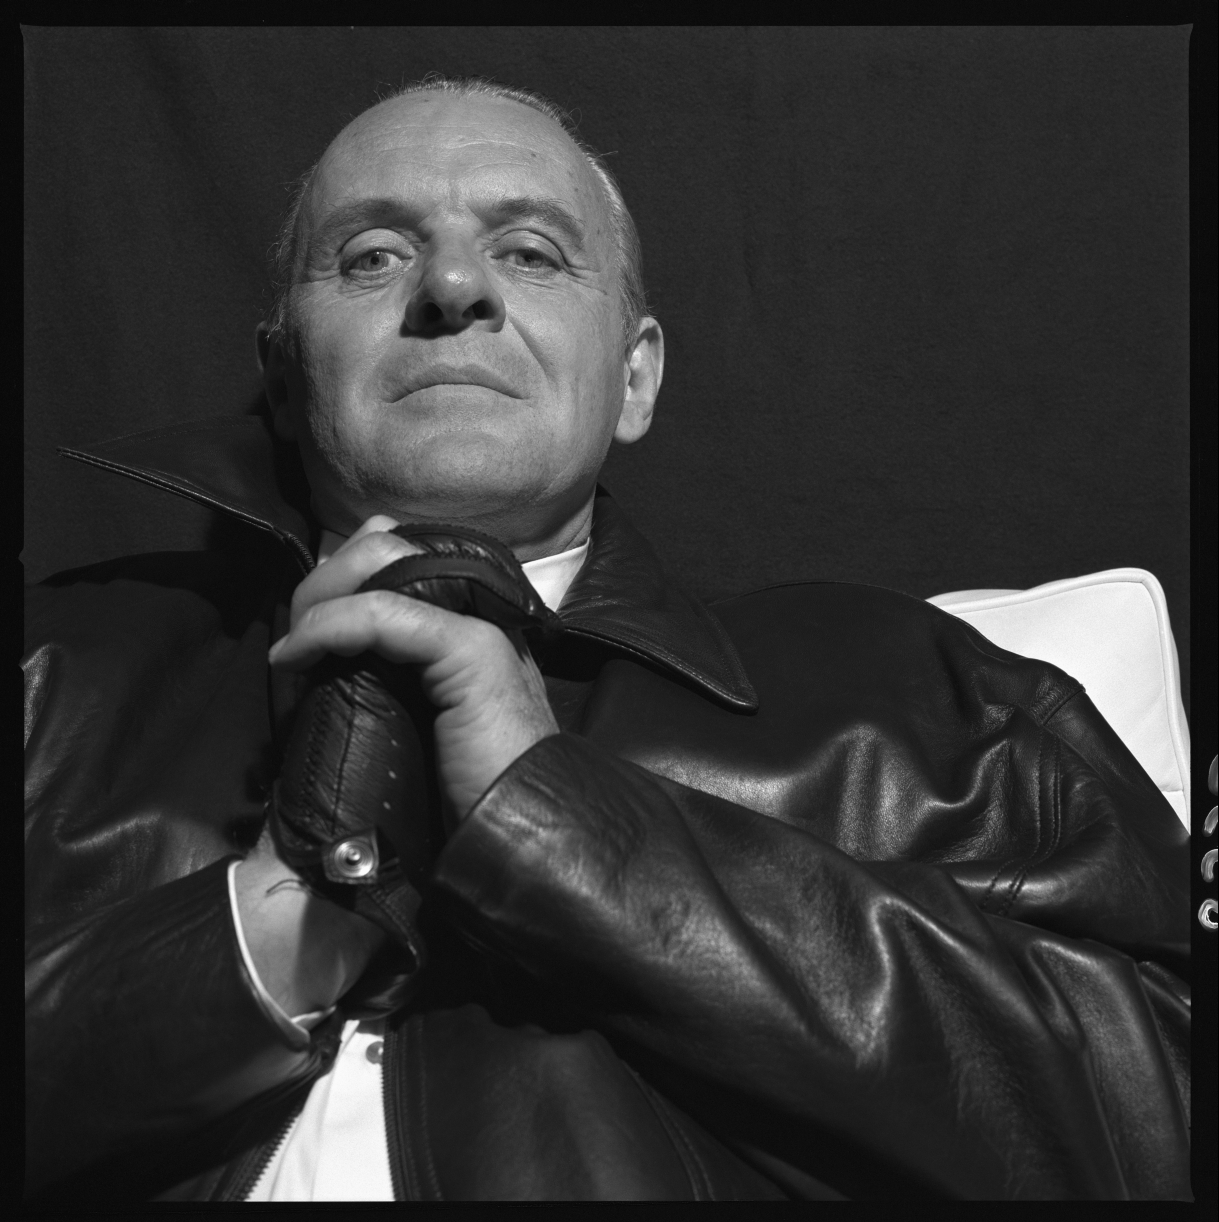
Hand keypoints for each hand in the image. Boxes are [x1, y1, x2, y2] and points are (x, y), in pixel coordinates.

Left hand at [269, 515, 559, 820]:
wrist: (518, 827)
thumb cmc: (471, 783)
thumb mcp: (417, 716)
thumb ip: (391, 674)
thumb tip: (323, 661)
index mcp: (467, 616)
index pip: (397, 556)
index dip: (342, 578)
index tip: (303, 633)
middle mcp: (476, 606)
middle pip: (384, 550)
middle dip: (324, 584)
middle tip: (295, 645)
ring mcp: (479, 620)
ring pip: (381, 565)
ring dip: (319, 600)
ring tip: (295, 651)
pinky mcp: (471, 647)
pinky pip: (382, 614)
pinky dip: (330, 625)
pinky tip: (299, 655)